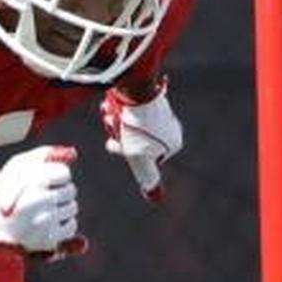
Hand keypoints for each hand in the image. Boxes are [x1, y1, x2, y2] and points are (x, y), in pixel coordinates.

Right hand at [0, 145, 83, 255]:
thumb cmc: (4, 191)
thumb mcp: (17, 165)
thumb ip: (44, 154)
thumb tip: (73, 153)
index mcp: (33, 179)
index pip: (64, 173)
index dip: (55, 177)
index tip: (43, 183)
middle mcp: (41, 200)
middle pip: (71, 190)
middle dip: (59, 193)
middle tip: (40, 198)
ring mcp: (45, 221)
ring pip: (72, 208)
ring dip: (60, 209)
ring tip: (40, 211)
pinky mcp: (48, 239)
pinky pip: (71, 227)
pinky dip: (62, 226)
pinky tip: (45, 224)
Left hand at [100, 80, 182, 202]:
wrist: (136, 86)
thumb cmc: (137, 125)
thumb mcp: (138, 157)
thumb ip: (146, 176)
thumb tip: (153, 196)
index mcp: (172, 142)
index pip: (143, 156)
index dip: (124, 151)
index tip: (112, 143)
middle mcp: (169, 127)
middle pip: (134, 139)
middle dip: (117, 133)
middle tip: (109, 123)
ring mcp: (159, 111)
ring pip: (129, 123)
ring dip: (115, 120)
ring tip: (109, 111)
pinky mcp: (149, 96)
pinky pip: (130, 108)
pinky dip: (118, 108)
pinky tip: (111, 102)